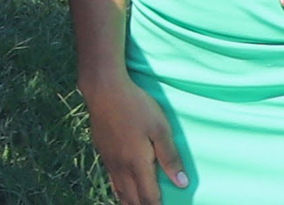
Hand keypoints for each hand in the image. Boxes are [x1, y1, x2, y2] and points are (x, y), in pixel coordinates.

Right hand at [78, 69, 184, 204]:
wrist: (103, 89)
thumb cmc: (136, 106)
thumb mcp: (160, 129)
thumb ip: (170, 157)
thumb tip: (181, 183)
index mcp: (137, 163)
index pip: (149, 197)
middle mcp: (121, 166)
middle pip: (132, 198)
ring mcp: (109, 159)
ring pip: (119, 190)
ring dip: (129, 202)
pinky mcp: (102, 150)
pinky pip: (110, 178)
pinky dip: (118, 190)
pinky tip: (121, 190)